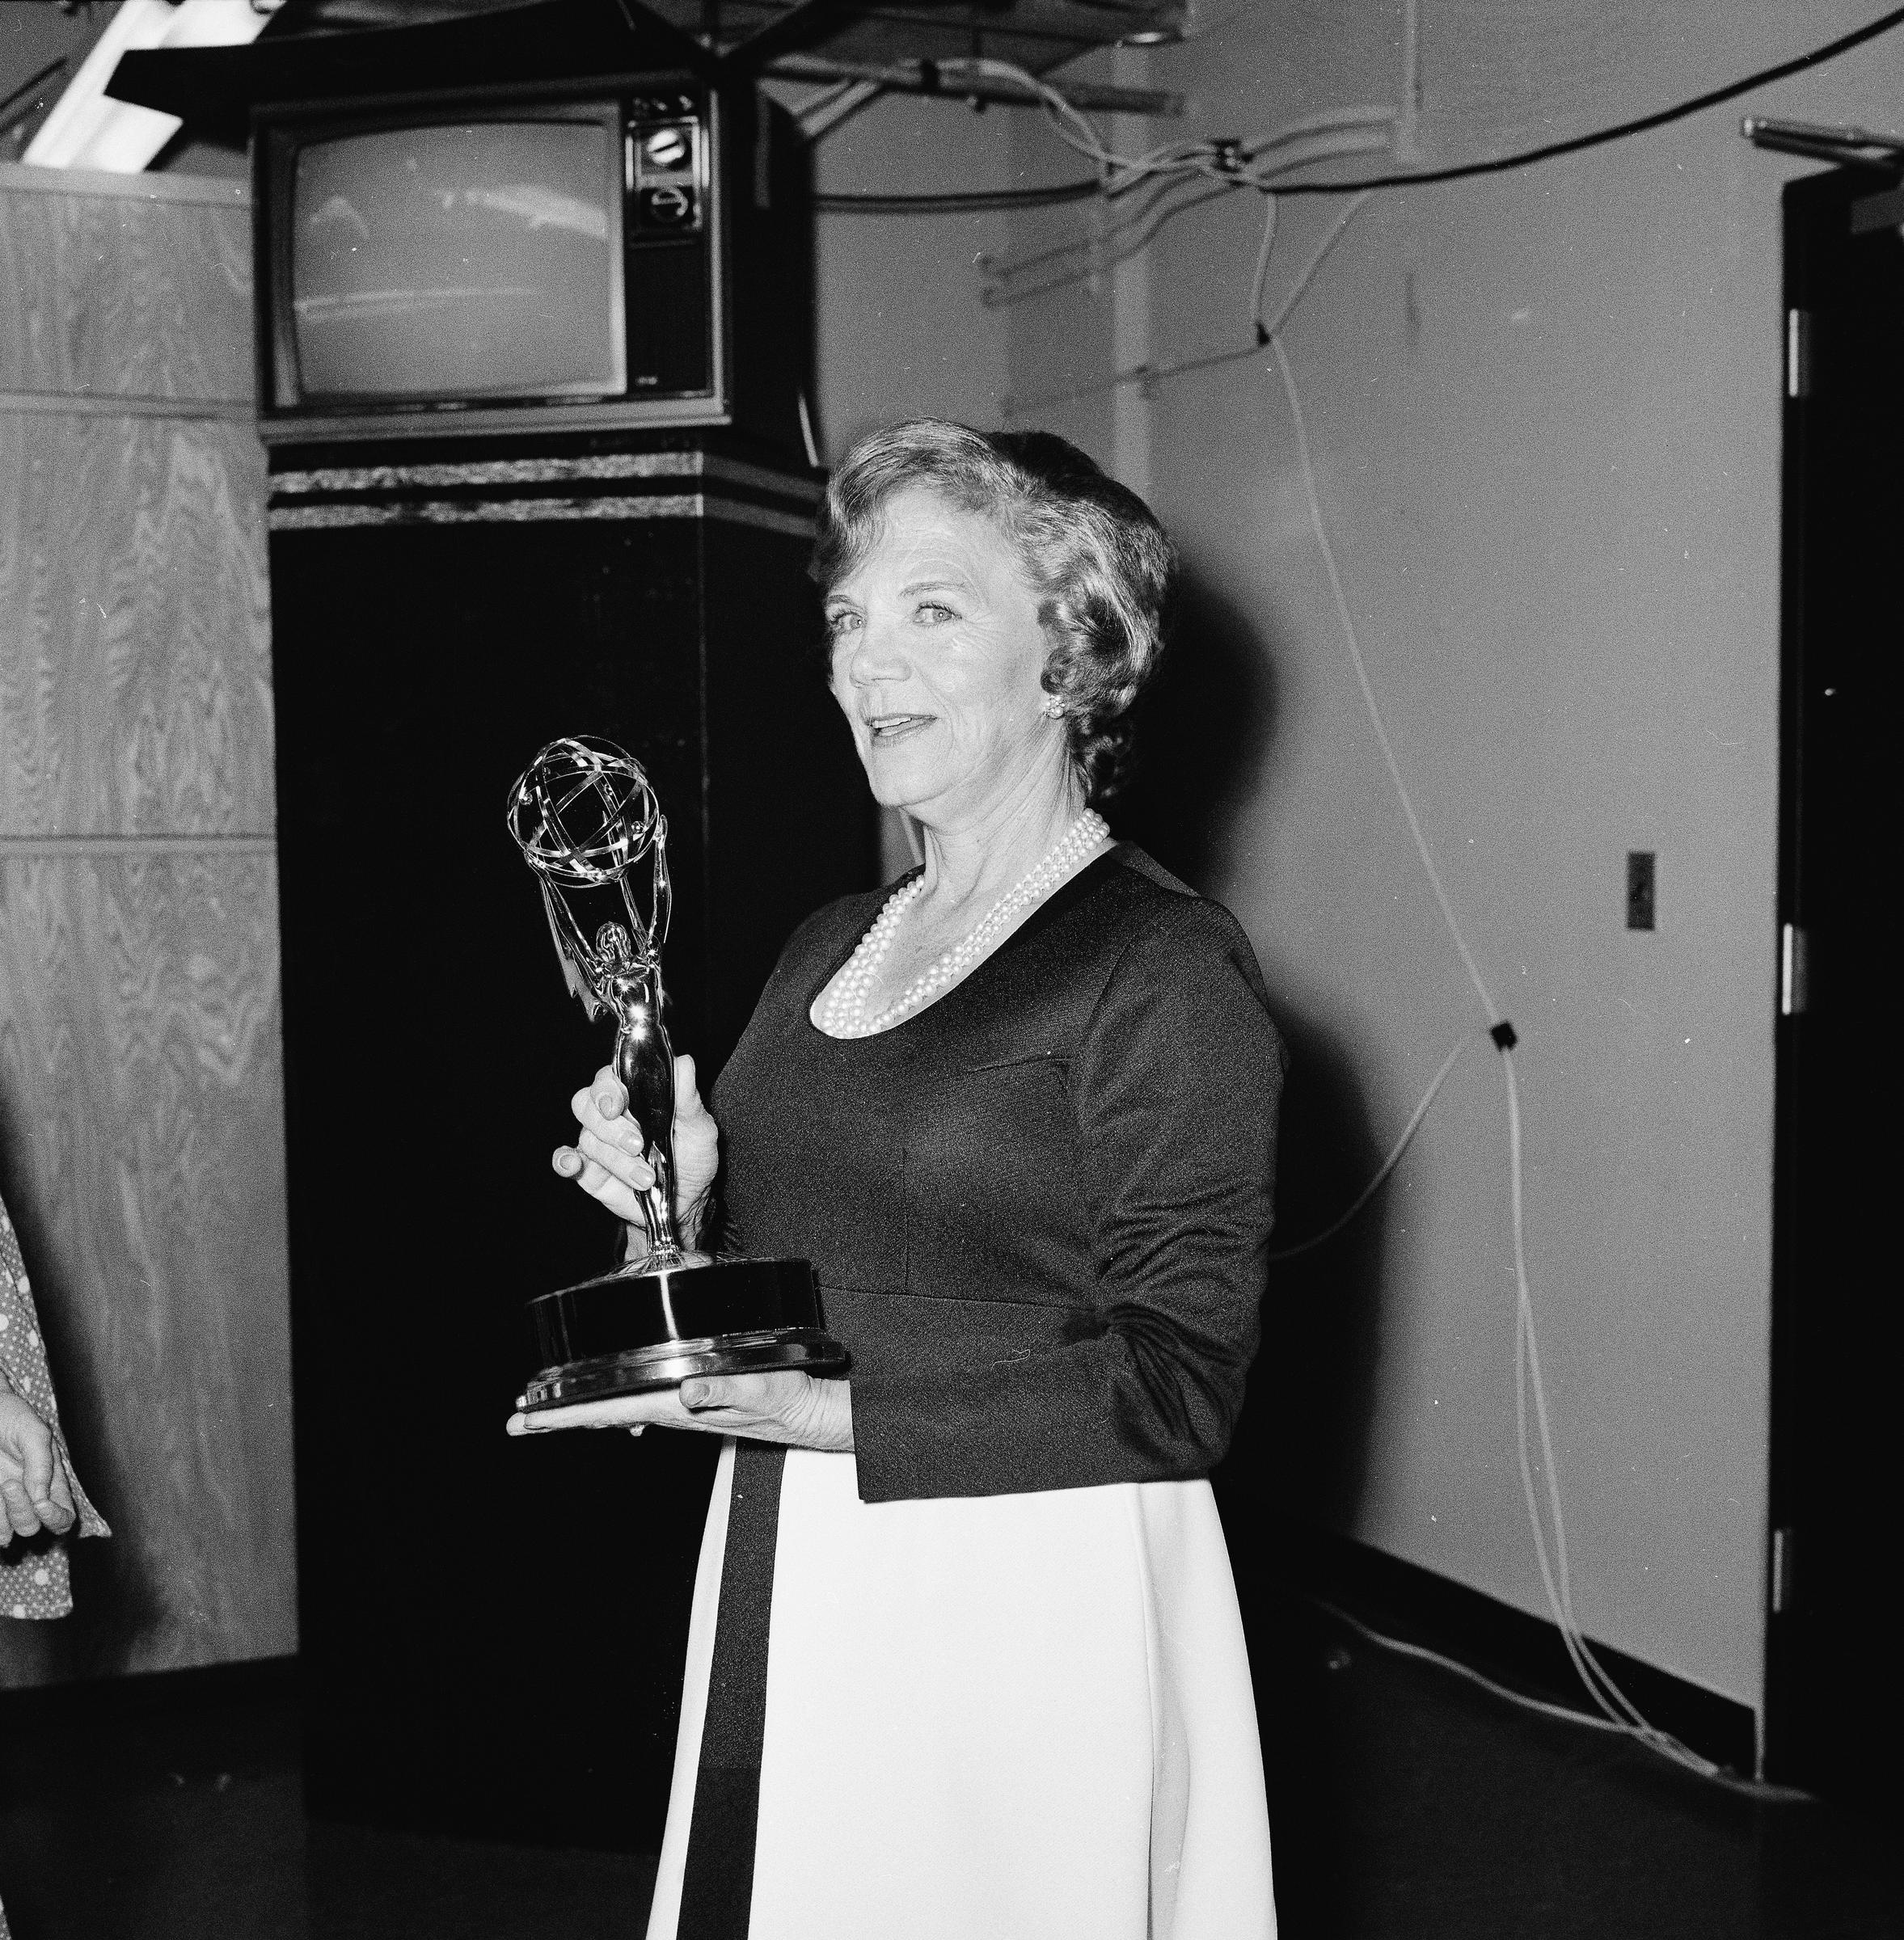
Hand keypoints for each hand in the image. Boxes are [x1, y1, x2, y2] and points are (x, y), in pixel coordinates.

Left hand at [0, 1390, 77, 1545]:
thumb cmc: (9, 1415)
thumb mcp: (32, 1431)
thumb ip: (42, 1464)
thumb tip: (41, 1498)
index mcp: (51, 1479)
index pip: (64, 1515)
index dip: (57, 1518)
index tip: (42, 1504)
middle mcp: (29, 1495)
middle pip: (33, 1526)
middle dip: (22, 1512)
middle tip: (8, 1483)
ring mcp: (5, 1500)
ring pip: (10, 1532)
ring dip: (6, 1518)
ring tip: (1, 1485)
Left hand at [506, 1371, 852, 1451]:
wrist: (813, 1413)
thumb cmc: (789, 1399)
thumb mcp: (760, 1386)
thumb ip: (724, 1389)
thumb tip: (689, 1390)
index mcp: (678, 1404)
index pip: (606, 1410)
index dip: (561, 1414)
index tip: (524, 1418)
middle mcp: (672, 1409)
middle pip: (601, 1413)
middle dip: (556, 1414)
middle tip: (518, 1414)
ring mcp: (680, 1406)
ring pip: (616, 1409)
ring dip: (580, 1408)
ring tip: (547, 1405)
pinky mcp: (693, 1400)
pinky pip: (640, 1403)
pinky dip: (613, 1400)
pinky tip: (608, 1396)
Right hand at [554, 1054, 719, 1248]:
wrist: (688, 1200)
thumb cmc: (693, 1156)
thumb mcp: (699, 1127)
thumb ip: (687, 1097)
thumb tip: (684, 1062)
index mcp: (634, 1095)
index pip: (608, 1078)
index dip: (608, 1089)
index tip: (618, 1105)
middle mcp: (610, 1115)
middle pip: (586, 1104)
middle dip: (611, 1127)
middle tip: (637, 1145)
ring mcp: (597, 1141)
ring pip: (588, 1138)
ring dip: (617, 1160)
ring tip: (646, 1178)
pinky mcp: (587, 1169)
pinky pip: (564, 1159)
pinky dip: (564, 1160)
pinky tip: (574, 1164)